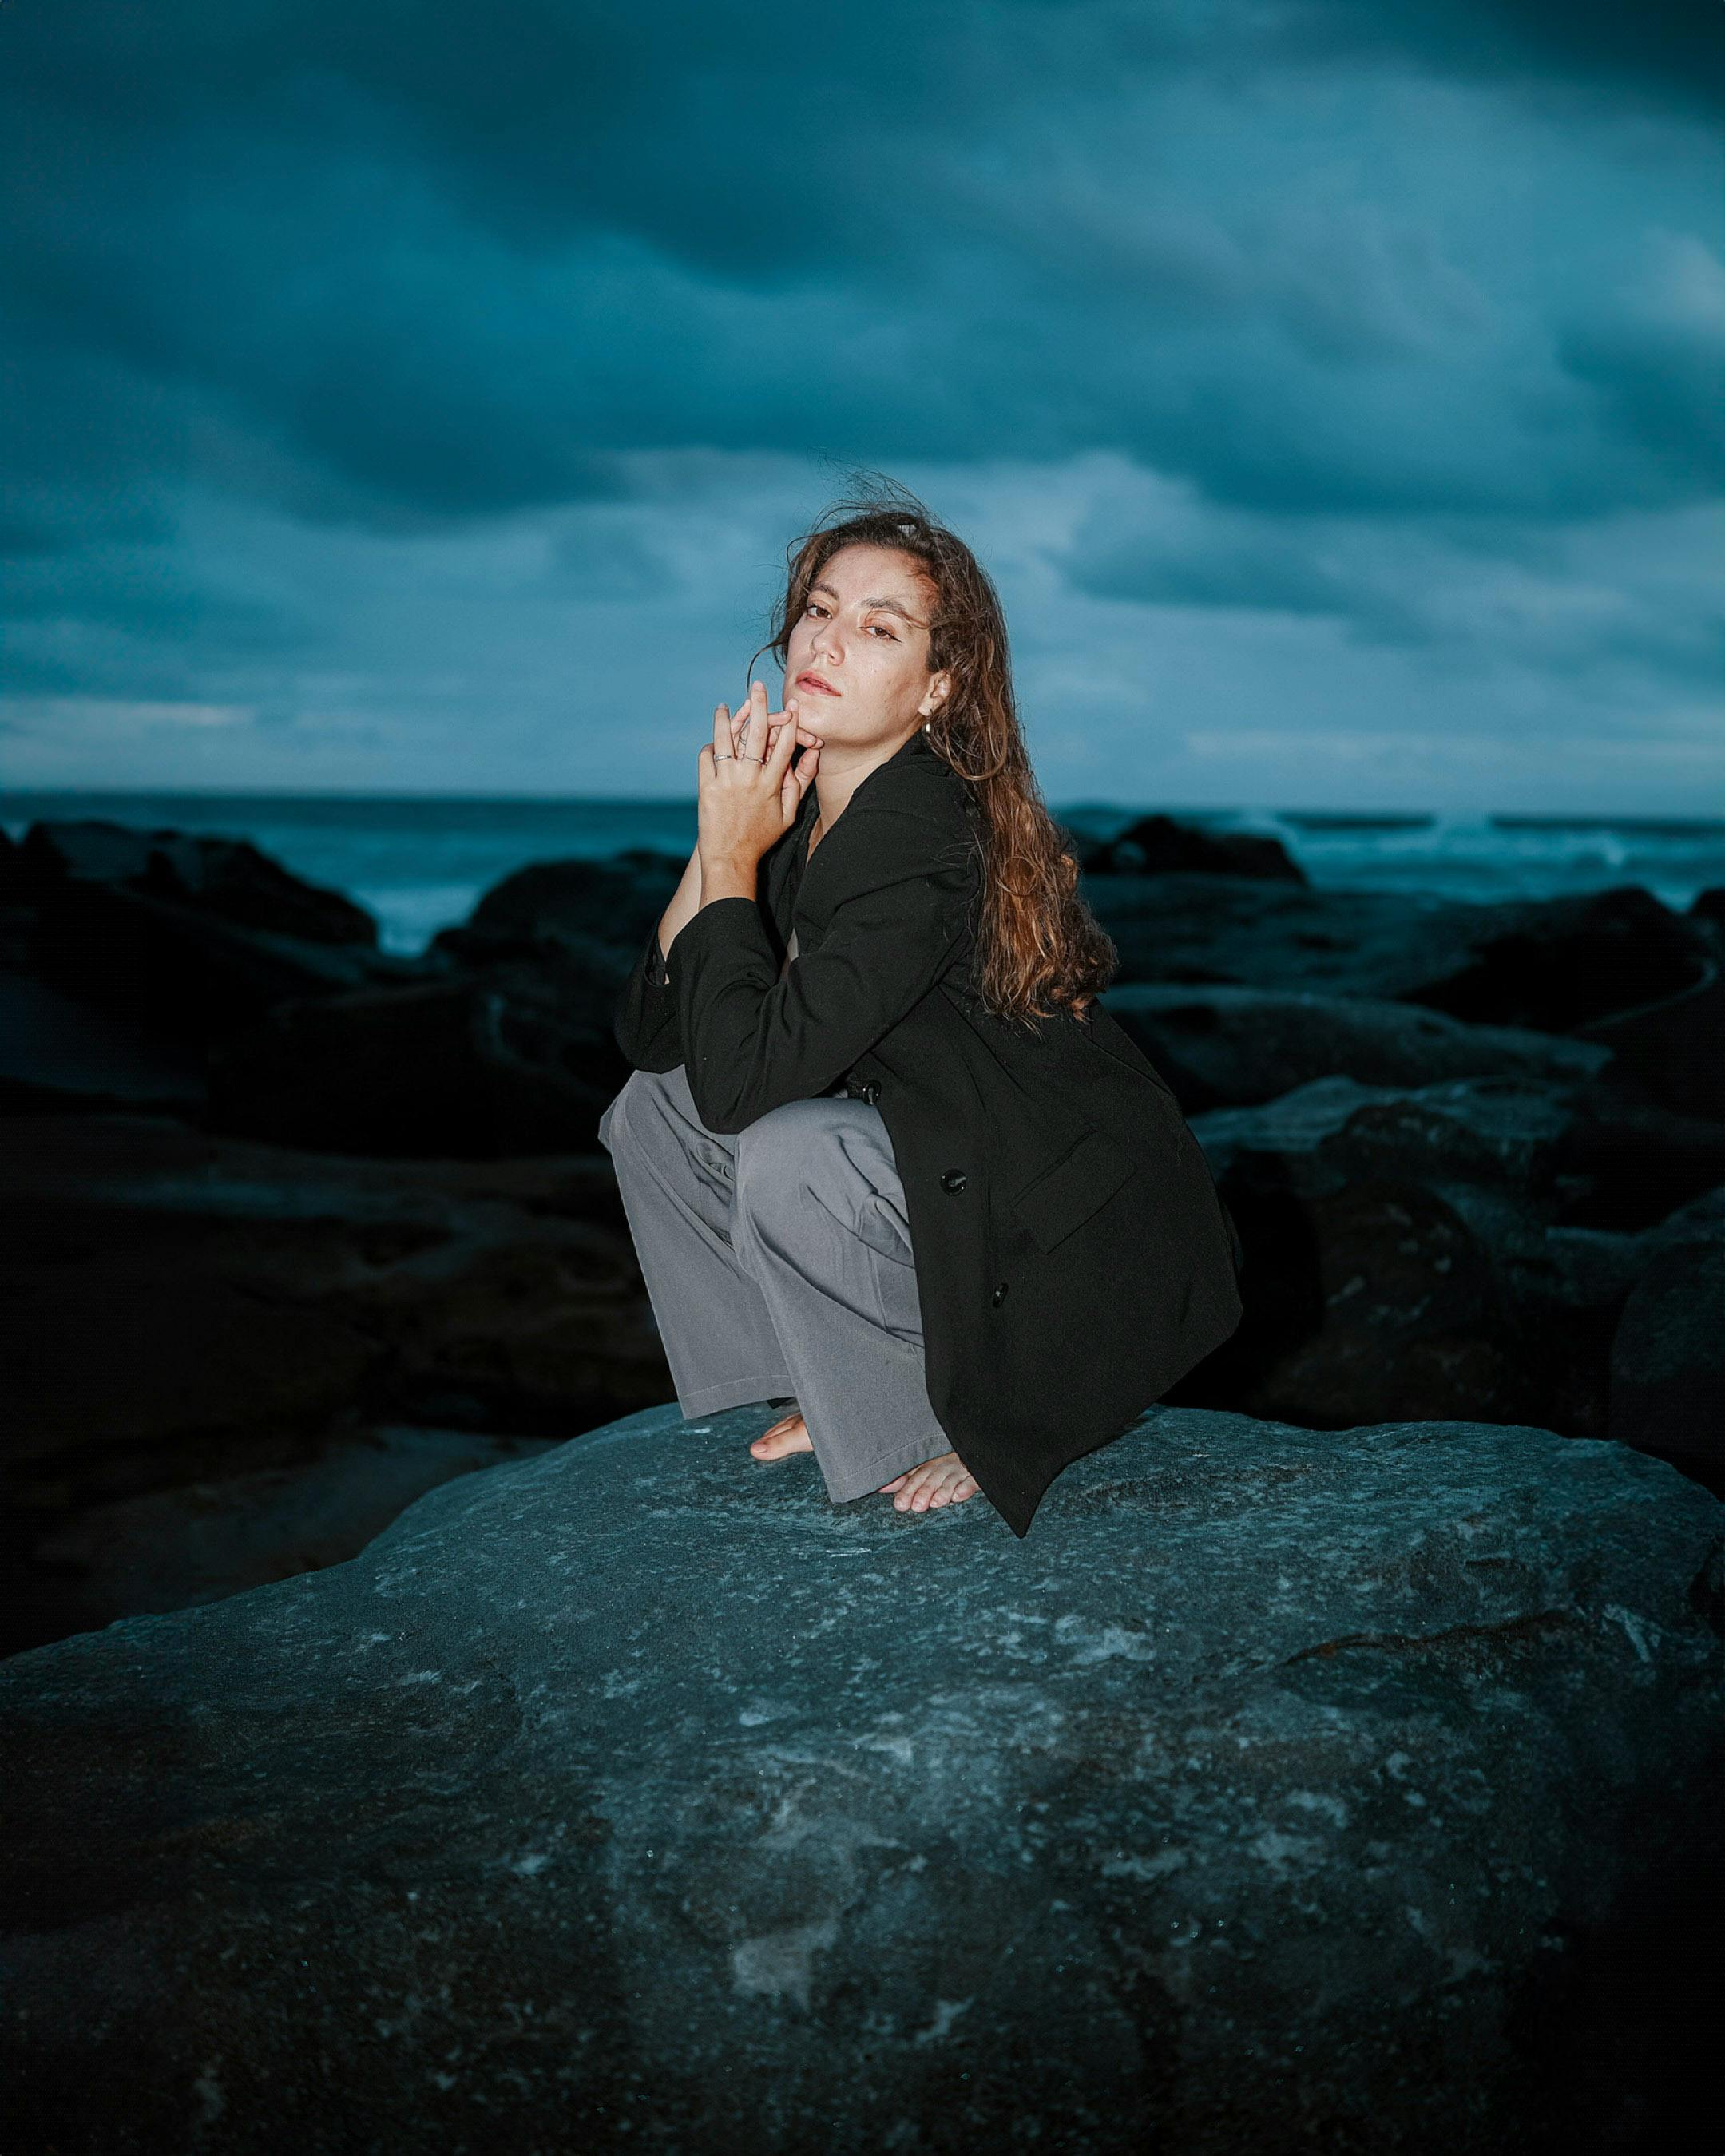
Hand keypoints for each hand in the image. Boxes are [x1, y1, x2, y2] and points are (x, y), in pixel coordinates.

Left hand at [699, 679, 822, 870]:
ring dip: (725, 718)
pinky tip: (713, 741)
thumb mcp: (788, 815)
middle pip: (756, 732)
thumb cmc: (761, 837)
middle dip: (758, 706)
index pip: (784, 744)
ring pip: (726, 739)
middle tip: (758, 687)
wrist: (730, 857)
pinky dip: (710, 747)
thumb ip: (799, 784)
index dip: (790, 722)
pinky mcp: (707, 786)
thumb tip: (811, 759)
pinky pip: (707, 757)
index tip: (792, 705)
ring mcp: (727, 780)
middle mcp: (750, 777)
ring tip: (723, 706)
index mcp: (772, 784)